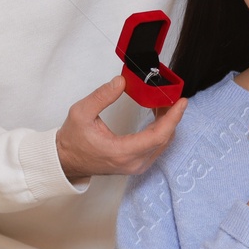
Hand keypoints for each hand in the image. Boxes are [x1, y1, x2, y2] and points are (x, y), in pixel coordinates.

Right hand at [57, 76, 187, 180]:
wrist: (66, 160)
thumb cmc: (73, 140)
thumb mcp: (81, 113)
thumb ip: (102, 96)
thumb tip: (121, 82)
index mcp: (122, 152)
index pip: (158, 135)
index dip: (173, 118)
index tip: (181, 102)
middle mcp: (134, 163)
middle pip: (164, 138)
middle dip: (171, 116)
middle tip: (170, 95)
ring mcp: (137, 166)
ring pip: (162, 143)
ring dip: (167, 122)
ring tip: (162, 102)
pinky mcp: (137, 165)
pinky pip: (156, 146)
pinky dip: (161, 129)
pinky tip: (157, 115)